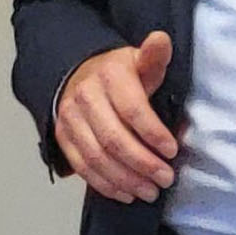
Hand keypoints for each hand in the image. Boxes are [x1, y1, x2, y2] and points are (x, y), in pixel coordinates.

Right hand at [54, 32, 177, 203]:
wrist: (81, 77)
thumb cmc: (120, 76)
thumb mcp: (140, 62)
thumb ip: (154, 58)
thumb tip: (161, 40)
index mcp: (110, 75)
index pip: (132, 109)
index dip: (153, 133)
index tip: (172, 151)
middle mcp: (85, 96)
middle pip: (113, 139)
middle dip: (142, 163)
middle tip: (165, 178)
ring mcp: (70, 119)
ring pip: (97, 157)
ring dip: (126, 179)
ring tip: (150, 191)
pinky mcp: (63, 137)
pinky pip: (82, 166)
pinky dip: (105, 184)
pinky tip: (126, 193)